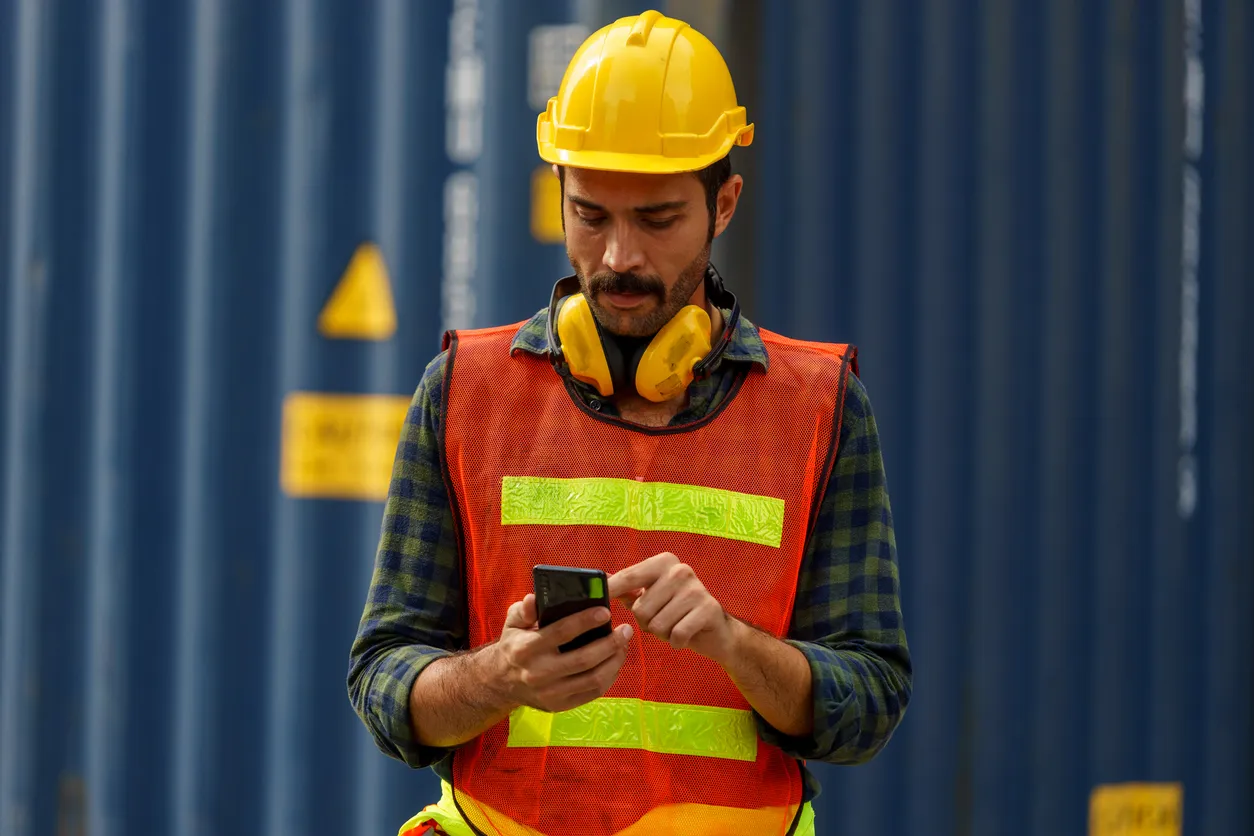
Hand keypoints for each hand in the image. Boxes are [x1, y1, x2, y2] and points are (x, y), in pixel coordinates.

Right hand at [489, 593, 632, 713]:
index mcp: (525, 649)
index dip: (585, 621)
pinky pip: (592, 692)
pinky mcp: (559, 706)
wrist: (502, 682)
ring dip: (614, 661)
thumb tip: (534, 598)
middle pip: (583, 660)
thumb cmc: (515, 645)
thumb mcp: (513, 623)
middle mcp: (537, 674)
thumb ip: (524, 610)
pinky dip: (609, 677)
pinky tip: (615, 662)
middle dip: (610, 644)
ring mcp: (550, 693)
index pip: (561, 633)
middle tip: (626, 630)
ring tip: (623, 645)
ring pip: (592, 679)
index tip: (606, 611)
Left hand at [608, 552, 736, 663]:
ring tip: (676, 625)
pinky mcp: (708, 609)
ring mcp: (695, 588)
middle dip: (647, 623)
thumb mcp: (651, 598)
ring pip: (656, 624)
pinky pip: (676, 635)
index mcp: (663, 562)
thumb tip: (601, 581)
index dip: (610, 590)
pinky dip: (677, 642)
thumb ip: (627, 589)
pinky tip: (686, 635)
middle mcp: (679, 570)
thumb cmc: (677, 613)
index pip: (628, 576)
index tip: (596, 597)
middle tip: (664, 620)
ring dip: (663, 634)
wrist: (717, 632)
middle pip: (640, 609)